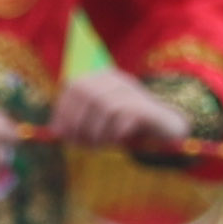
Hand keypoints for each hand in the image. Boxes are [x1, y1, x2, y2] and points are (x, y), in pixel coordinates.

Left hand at [44, 66, 194, 154]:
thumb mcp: (99, 125)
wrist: (168, 131)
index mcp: (103, 79)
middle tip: (80, 143)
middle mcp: (118, 80)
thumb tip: (54, 131)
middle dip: (77, 121)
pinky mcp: (147, 107)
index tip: (61, 134)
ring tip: (98, 145)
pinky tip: (116, 141)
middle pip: (85, 91)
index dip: (63, 110)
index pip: (74, 85)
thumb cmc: (129, 129)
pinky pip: (123, 115)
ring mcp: (133, 92)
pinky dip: (114, 132)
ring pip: (102, 104)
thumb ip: (78, 123)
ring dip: (95, 130)